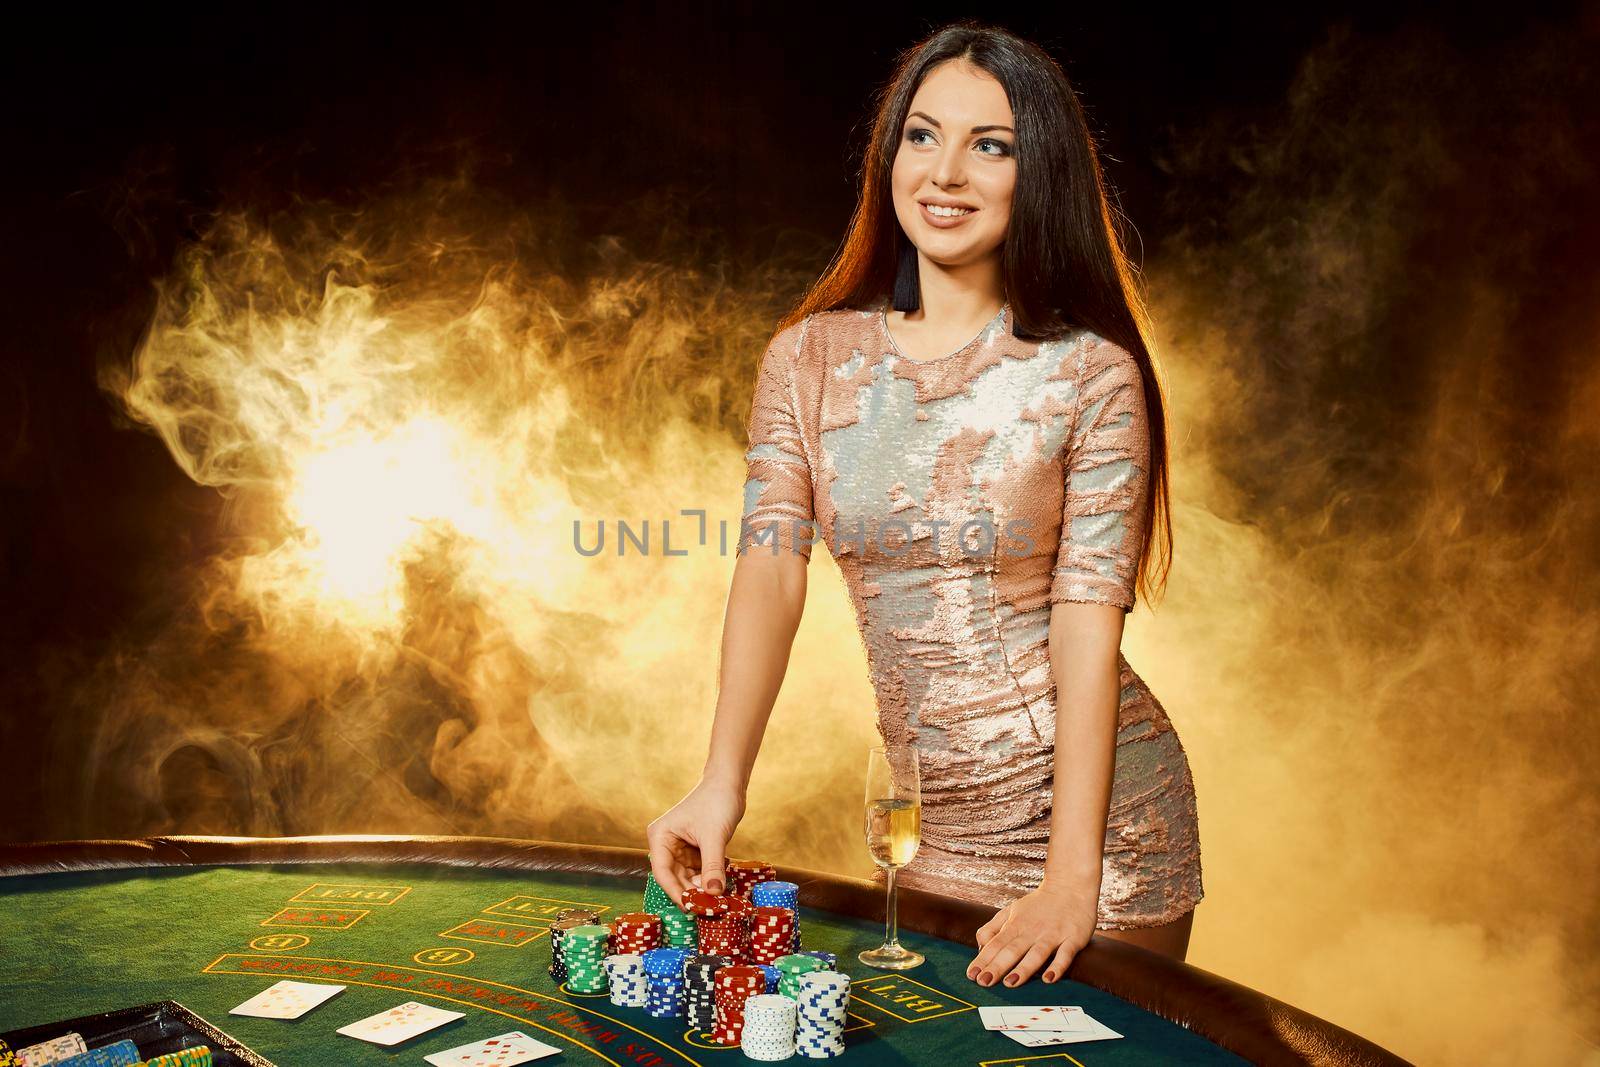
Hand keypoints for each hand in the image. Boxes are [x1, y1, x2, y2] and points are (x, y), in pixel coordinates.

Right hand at [646, 778, 745, 901]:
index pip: (663, 873)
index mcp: (660, 836)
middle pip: (674, 878)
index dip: (676, 892)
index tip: (691, 907)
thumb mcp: (714, 837)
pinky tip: (720, 884)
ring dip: (701, 887)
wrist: (729, 782)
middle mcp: (666, 843)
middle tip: (708, 908)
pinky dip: (708, 879)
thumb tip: (713, 894)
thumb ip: (712, 866)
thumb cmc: (717, 801)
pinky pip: (698, 871)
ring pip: (687, 877)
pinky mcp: (694, 849)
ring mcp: (680, 848)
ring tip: (717, 898)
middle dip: (691, 892)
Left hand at [966, 878, 1096, 987]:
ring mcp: (1053, 935)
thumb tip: (980, 946)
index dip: (984, 959)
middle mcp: (1032, 930)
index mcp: (1016, 925)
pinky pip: (1065, 955)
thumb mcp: (1012, 911)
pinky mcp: (1073, 939)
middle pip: (1012, 950)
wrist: (1071, 886)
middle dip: (997, 966)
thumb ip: (994, 927)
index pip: (996, 944)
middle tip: (983, 982)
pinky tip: (1048, 979)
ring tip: (1010, 983)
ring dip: (1023, 969)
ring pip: (1037, 954)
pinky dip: (1057, 967)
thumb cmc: (1039, 904)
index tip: (972, 975)